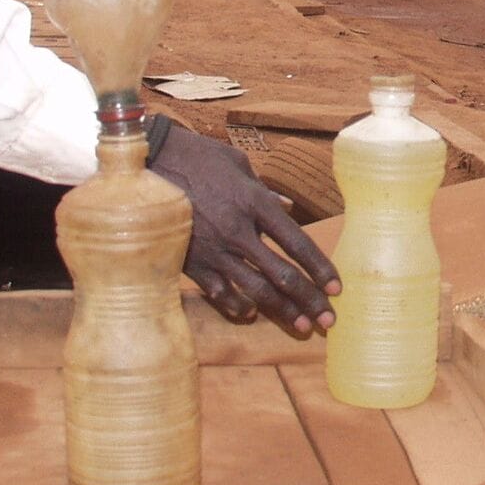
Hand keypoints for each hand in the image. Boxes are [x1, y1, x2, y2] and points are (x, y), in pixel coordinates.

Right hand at [149, 125, 340, 333]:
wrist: (146, 163)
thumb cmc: (196, 156)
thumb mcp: (237, 164)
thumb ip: (264, 190)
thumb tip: (287, 208)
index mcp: (254, 203)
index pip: (297, 243)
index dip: (320, 268)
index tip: (337, 288)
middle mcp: (238, 231)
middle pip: (282, 274)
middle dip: (309, 300)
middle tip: (329, 321)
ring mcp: (213, 250)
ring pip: (255, 290)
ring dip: (281, 311)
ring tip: (303, 327)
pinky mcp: (189, 261)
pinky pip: (218, 292)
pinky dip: (236, 306)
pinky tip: (250, 315)